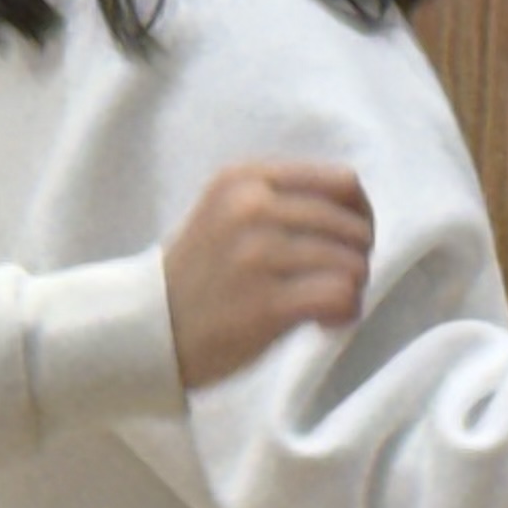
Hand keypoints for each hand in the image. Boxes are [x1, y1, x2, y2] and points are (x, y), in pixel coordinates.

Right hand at [163, 162, 375, 391]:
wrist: (147, 329)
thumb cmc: (200, 275)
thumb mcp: (228, 212)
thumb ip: (282, 200)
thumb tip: (358, 216)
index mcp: (244, 179)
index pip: (342, 182)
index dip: (359, 215)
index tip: (344, 243)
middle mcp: (250, 208)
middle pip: (353, 226)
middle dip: (355, 257)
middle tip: (331, 282)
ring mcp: (257, 254)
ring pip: (353, 262)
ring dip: (351, 289)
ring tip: (324, 306)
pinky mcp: (265, 302)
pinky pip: (341, 295)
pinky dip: (344, 313)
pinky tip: (322, 323)